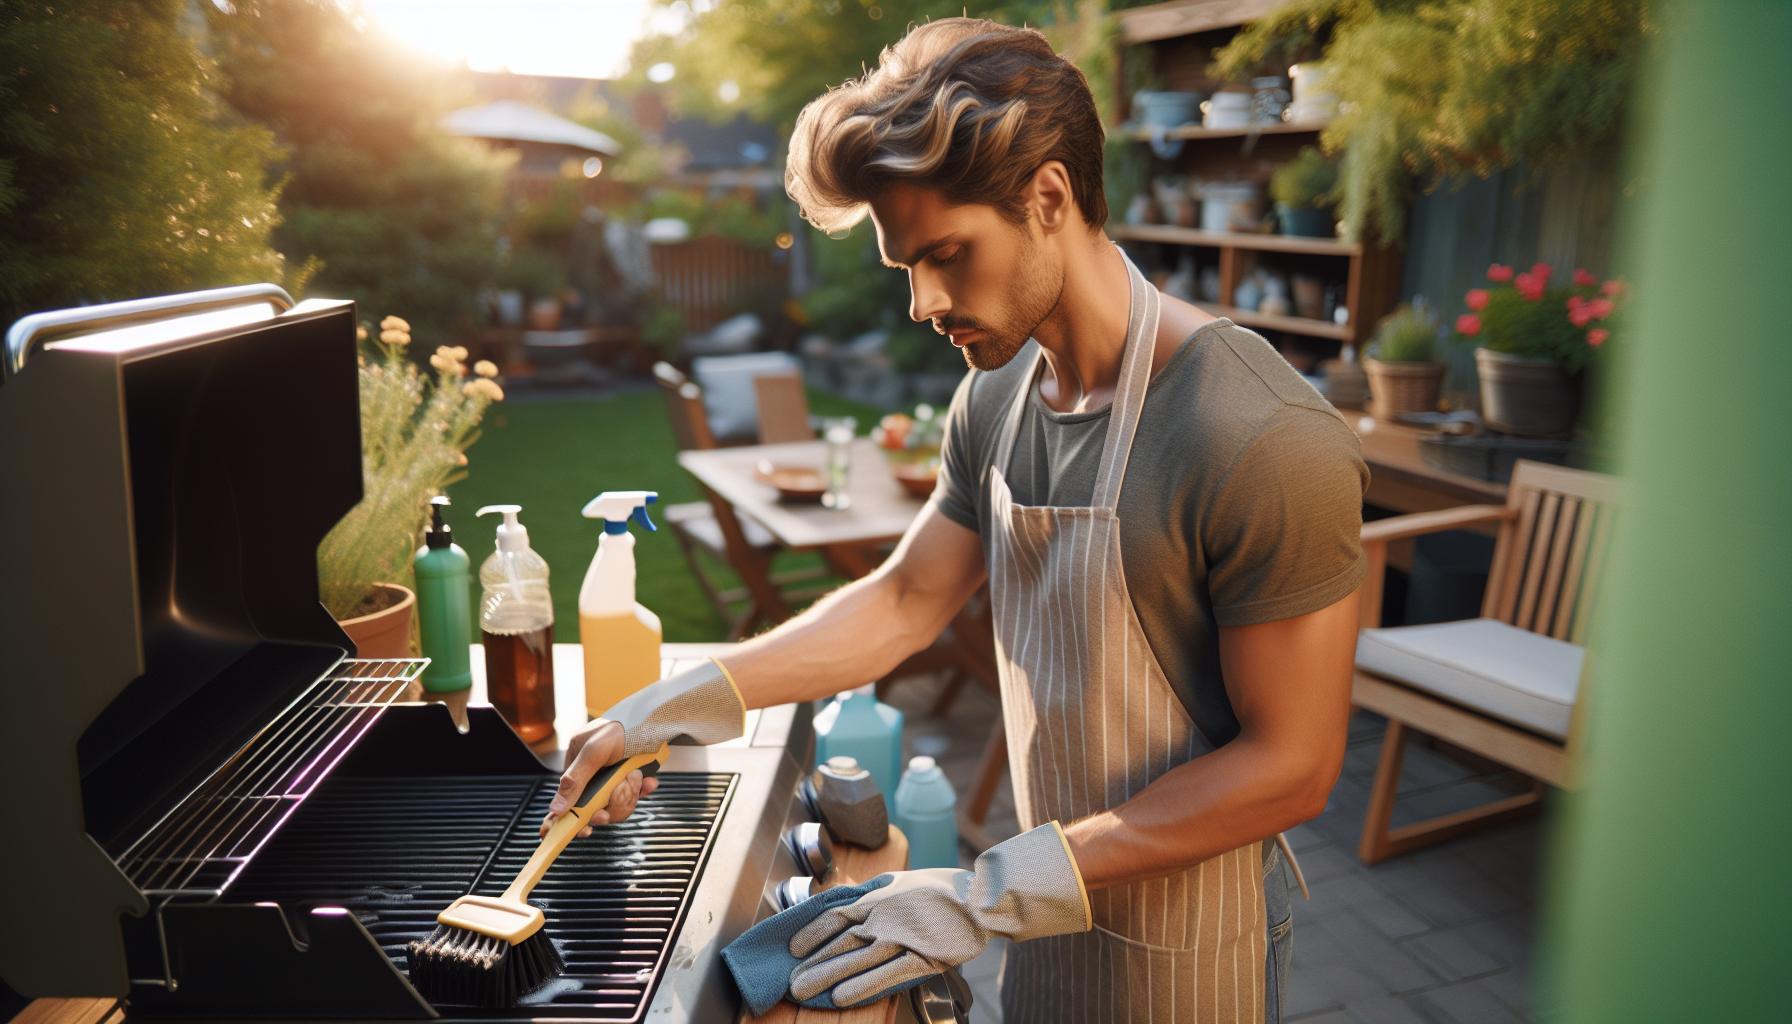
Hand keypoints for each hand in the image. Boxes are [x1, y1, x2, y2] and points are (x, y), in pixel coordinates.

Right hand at [539, 718, 659, 837]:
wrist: (653, 720)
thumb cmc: (619, 729)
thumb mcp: (593, 752)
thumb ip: (575, 780)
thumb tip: (555, 808)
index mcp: (576, 767)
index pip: (565, 800)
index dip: (567, 820)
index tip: (577, 832)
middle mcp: (592, 777)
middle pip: (596, 809)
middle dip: (611, 804)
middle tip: (617, 796)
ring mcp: (612, 780)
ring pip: (617, 806)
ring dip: (629, 793)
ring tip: (635, 775)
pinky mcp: (630, 782)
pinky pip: (635, 798)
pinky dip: (643, 790)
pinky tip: (648, 780)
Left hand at [785, 822, 1091, 1007]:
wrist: (981, 899)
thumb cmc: (940, 890)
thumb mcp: (900, 882)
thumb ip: (873, 894)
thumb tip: (844, 902)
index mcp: (879, 897)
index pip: (836, 914)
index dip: (812, 932)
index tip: (793, 948)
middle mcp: (886, 917)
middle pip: (841, 941)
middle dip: (814, 962)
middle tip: (791, 981)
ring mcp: (903, 938)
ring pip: (858, 959)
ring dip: (829, 975)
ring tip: (805, 991)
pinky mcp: (923, 958)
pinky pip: (888, 974)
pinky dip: (863, 986)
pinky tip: (842, 997)